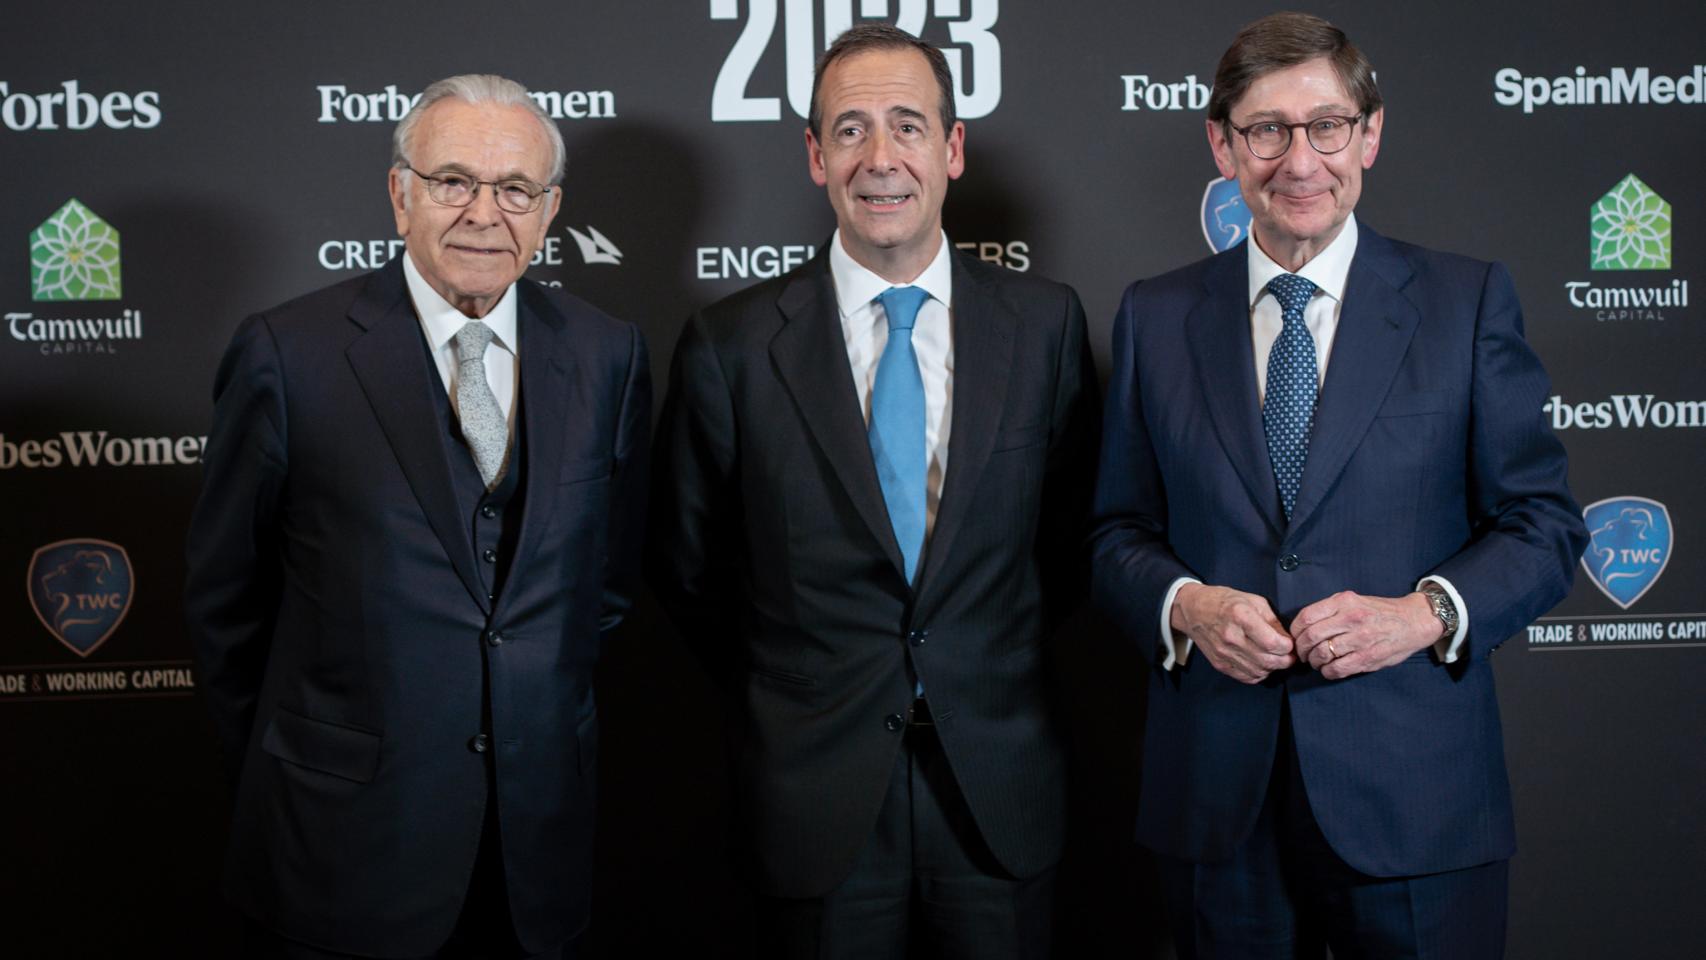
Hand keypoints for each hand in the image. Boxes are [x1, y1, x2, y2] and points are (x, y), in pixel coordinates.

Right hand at [1171, 583, 1295, 683]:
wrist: (1193, 610)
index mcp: (1240, 616)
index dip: (1288, 647)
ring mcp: (1224, 652)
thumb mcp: (1253, 600)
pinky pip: (1246, 677)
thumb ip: (1272, 620)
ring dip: (1273, 668)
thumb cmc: (1223, 601)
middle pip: (1268, 660)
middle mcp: (1231, 636)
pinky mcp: (1219, 663)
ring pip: (1259, 671)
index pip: (1273, 643)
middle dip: (1285, 660)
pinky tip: (1260, 664)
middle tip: (1289, 656)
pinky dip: (1258, 674)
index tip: (1290, 644)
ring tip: (1275, 659)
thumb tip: (1286, 639)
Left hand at [1291, 591, 1441, 679]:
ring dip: (1314, 661)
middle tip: (1303, 653)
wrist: (1413, 621)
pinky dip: (1327, 672)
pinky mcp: (1368, 658)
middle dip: (1301, 649)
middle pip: (1311, 637)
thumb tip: (1303, 626)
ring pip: (1322, 654)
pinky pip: (1337, 669)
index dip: (1295, 631)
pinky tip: (1329, 669)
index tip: (1295, 637)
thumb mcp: (1354, 600)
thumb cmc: (1379, 611)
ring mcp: (1360, 639)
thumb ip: (1330, 609)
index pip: (1306, 617)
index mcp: (1344, 602)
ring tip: (1316, 661)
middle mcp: (1351, 618)